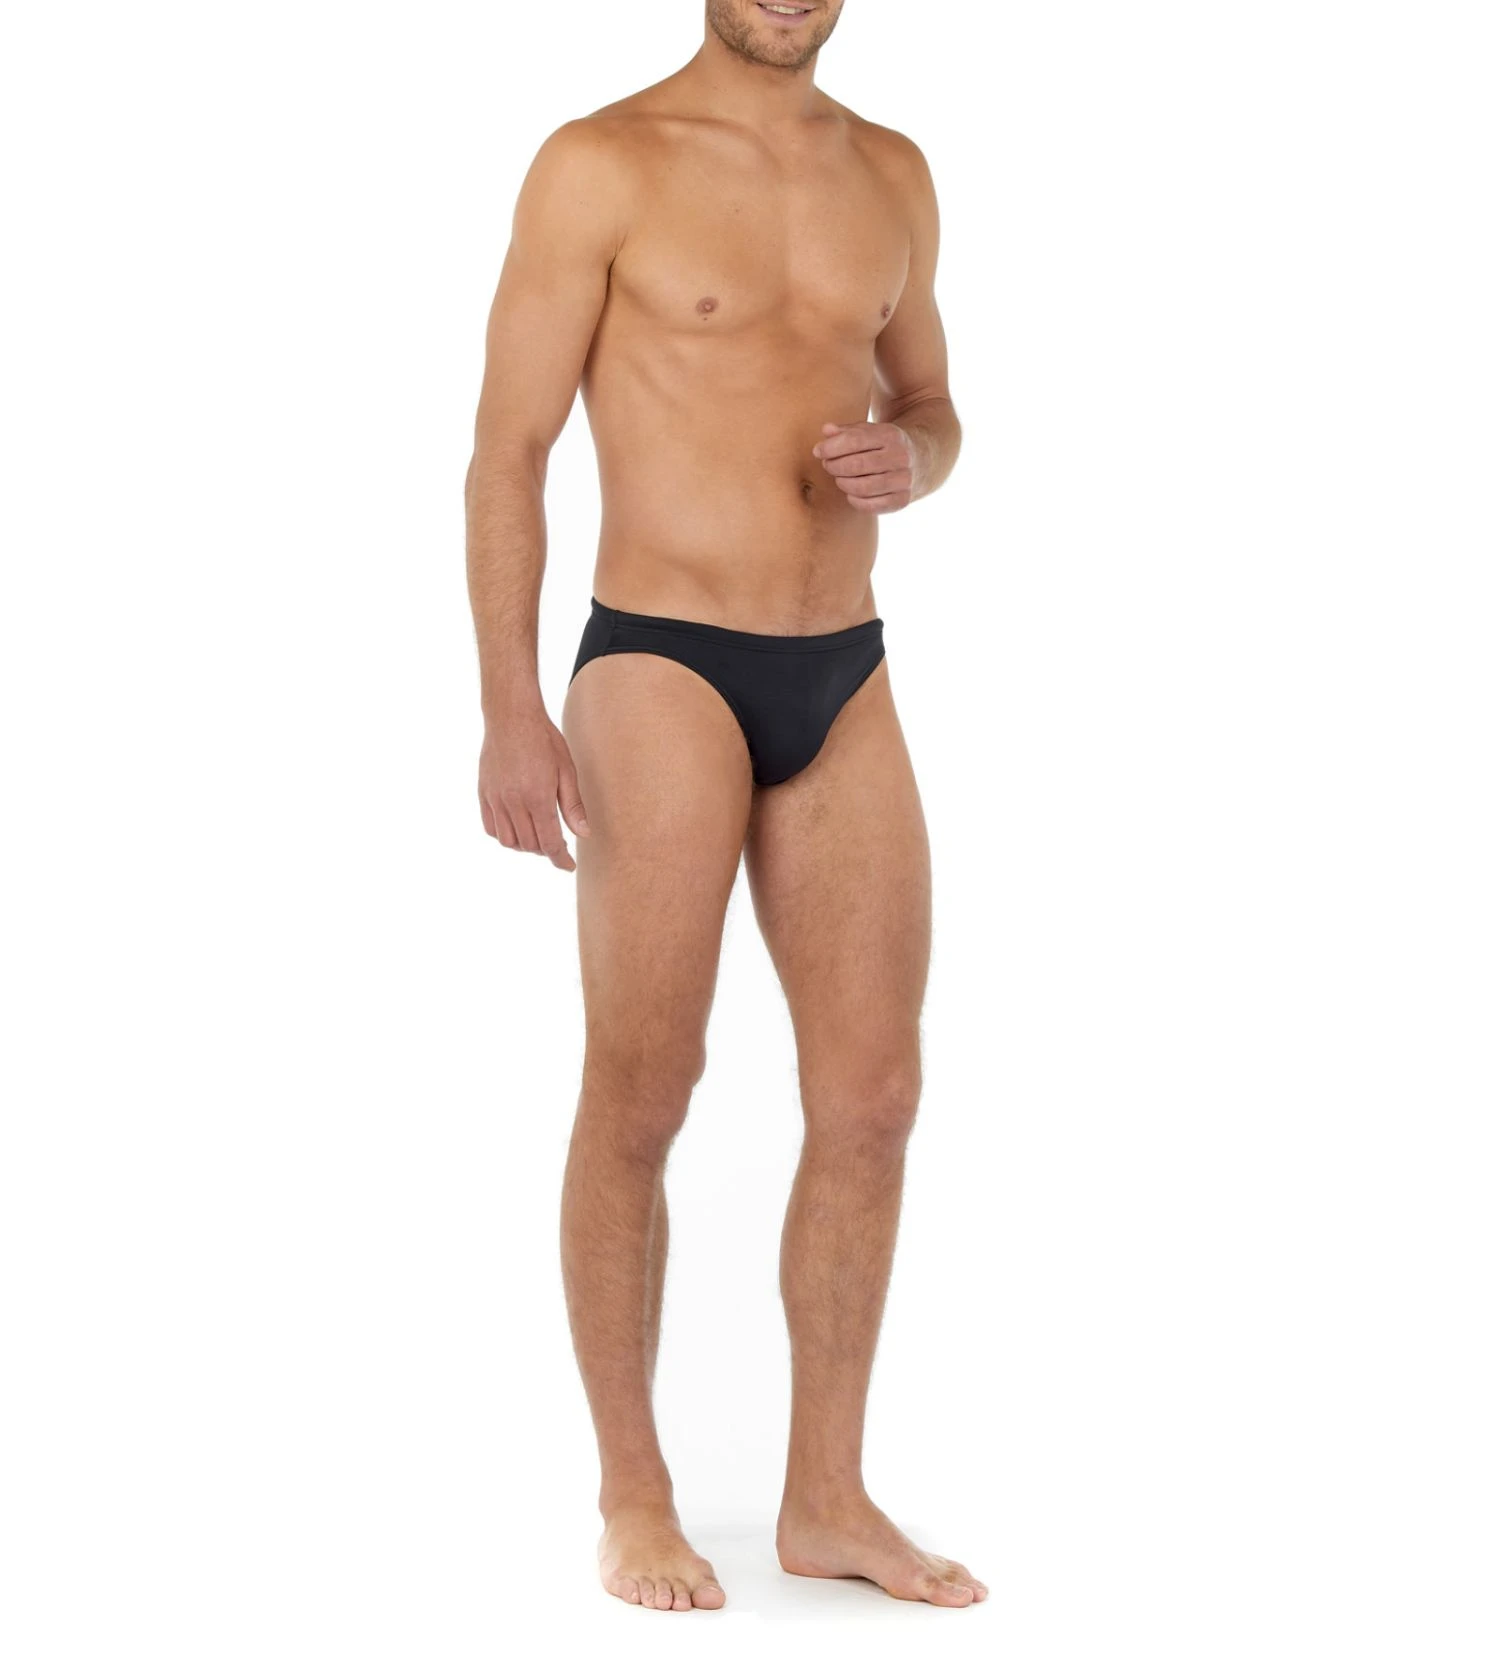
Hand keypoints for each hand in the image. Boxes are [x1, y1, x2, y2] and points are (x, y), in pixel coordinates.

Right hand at [478, 708, 589, 872]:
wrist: (511, 716)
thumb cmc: (544, 740)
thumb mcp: (567, 771)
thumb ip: (573, 805)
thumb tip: (583, 834)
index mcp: (538, 797)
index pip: (550, 842)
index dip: (560, 859)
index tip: (568, 866)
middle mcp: (513, 802)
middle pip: (530, 845)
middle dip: (546, 851)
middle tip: (557, 844)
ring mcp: (495, 799)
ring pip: (508, 841)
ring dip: (525, 846)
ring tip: (537, 836)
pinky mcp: (484, 793)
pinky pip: (491, 827)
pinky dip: (504, 835)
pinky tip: (516, 827)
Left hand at [813, 421, 916, 512]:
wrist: (922, 459)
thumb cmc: (884, 445)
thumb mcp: (869, 431)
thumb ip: (847, 430)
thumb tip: (826, 430)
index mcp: (890, 435)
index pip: (854, 441)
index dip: (830, 447)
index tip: (818, 451)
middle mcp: (900, 457)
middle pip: (856, 465)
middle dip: (834, 466)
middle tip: (828, 465)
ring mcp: (903, 480)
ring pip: (862, 487)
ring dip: (843, 483)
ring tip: (839, 477)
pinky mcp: (902, 500)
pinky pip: (871, 505)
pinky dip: (854, 500)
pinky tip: (850, 492)